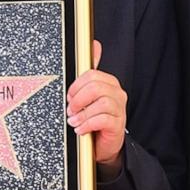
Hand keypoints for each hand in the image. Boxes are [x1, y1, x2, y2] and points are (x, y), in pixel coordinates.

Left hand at [68, 41, 126, 171]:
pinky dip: (88, 124)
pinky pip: (102, 119)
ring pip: (101, 103)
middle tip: (70, 109)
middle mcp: (117, 93)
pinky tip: (81, 129)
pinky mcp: (118, 125)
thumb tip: (95, 45)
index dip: (76, 86)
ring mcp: (119, 109)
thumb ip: (89, 73)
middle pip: (96, 87)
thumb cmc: (94, 117)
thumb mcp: (89, 95)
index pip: (92, 75)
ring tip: (74, 121)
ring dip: (83, 113)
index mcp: (109, 83)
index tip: (69, 97)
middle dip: (78, 99)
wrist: (102, 144)